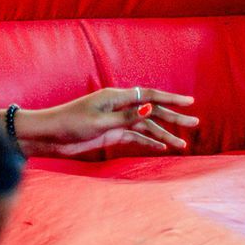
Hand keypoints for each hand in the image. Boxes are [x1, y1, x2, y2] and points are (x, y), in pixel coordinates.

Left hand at [12, 86, 197, 159]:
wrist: (50, 136)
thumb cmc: (70, 124)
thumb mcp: (99, 122)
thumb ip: (126, 118)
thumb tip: (149, 108)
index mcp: (116, 97)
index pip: (149, 96)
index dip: (171, 99)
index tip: (190, 102)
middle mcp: (119, 107)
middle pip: (152, 111)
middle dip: (173, 117)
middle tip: (195, 123)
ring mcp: (116, 120)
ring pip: (146, 126)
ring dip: (164, 134)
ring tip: (182, 144)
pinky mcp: (110, 134)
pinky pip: (135, 137)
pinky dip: (149, 141)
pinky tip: (163, 147)